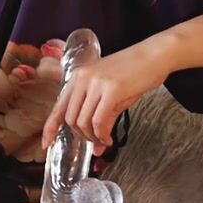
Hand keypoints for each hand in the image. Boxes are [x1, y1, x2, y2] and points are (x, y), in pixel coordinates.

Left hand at [40, 47, 168, 151]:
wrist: (155, 55)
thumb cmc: (134, 72)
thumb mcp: (110, 91)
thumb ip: (100, 116)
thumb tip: (97, 146)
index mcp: (78, 77)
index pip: (58, 107)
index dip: (50, 128)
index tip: (47, 144)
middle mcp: (83, 78)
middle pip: (70, 119)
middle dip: (82, 136)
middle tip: (95, 142)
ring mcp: (96, 83)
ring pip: (83, 122)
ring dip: (93, 137)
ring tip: (104, 140)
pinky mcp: (112, 90)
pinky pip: (98, 121)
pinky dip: (102, 135)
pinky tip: (109, 138)